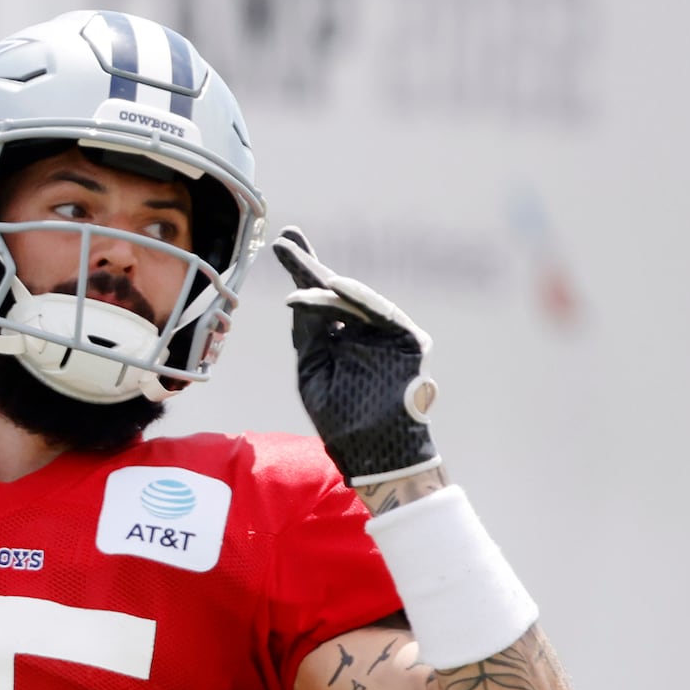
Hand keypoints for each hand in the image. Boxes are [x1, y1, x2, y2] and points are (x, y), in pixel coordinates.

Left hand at [273, 226, 441, 485]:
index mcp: (339, 338)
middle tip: (286, 239)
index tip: (281, 243)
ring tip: (300, 268)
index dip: (301, 271)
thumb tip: (301, 294)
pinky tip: (334, 283)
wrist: (372, 450)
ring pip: (353, 300)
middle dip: (309, 264)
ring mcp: (385, 335)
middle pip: (335, 291)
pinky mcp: (407, 342)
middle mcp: (362, 331)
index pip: (318, 300)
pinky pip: (382, 313)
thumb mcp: (313, 368)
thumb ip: (309, 332)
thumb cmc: (340, 417)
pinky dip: (360, 298)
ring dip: (326, 284)